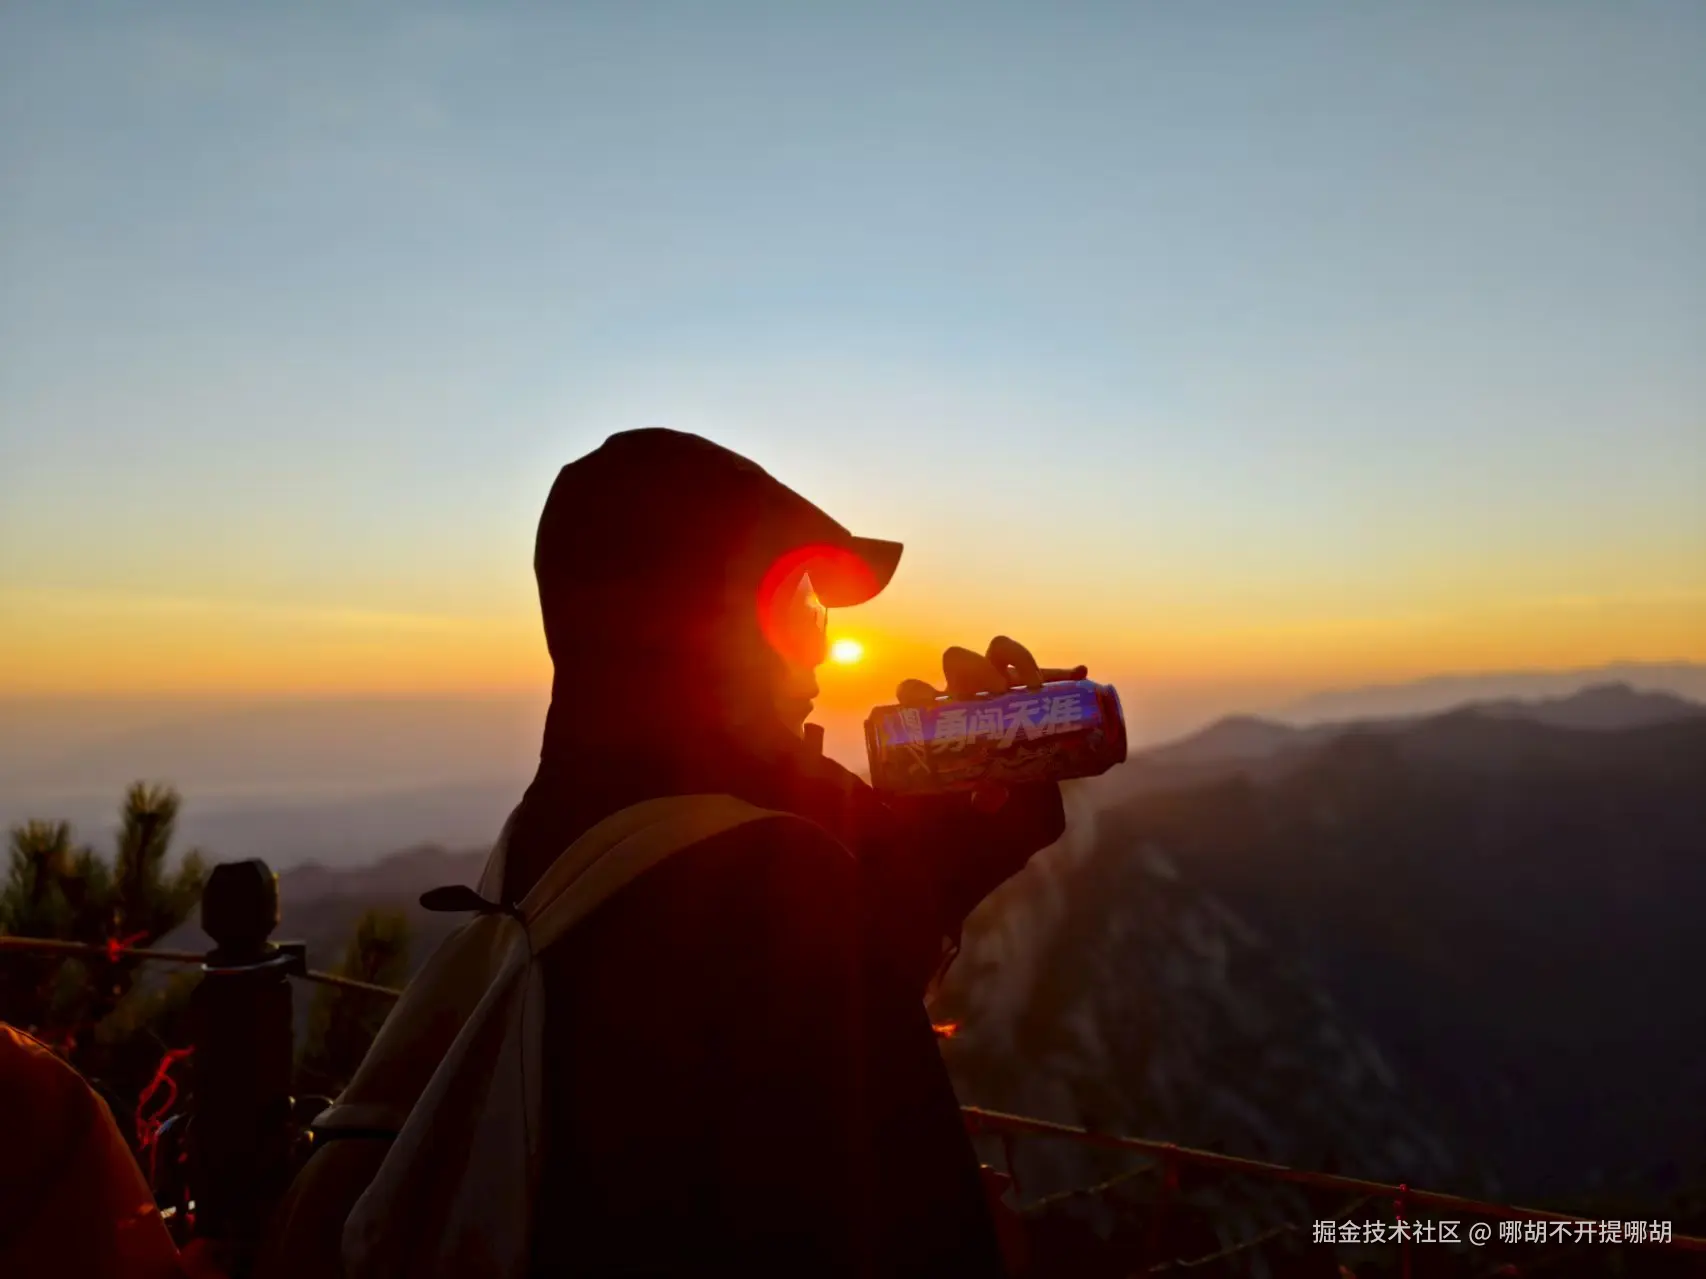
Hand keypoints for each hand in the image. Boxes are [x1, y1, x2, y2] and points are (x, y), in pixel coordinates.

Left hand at [896, 636, 1086, 812]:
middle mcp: (967, 689)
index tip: (930, 703)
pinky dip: (1059, 670)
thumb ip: (987, 794)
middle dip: (974, 669)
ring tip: (1034, 686)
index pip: (915, 691)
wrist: (1030, 763)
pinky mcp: (1026, 677)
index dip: (915, 691)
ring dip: (1016, 659)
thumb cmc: (997, 771)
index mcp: (944, 713)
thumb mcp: (991, 785)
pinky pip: (1040, 665)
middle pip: (956, 659)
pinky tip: (1077, 675)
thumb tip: (986, 799)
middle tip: (999, 691)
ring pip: (997, 649)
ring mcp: (997, 678)